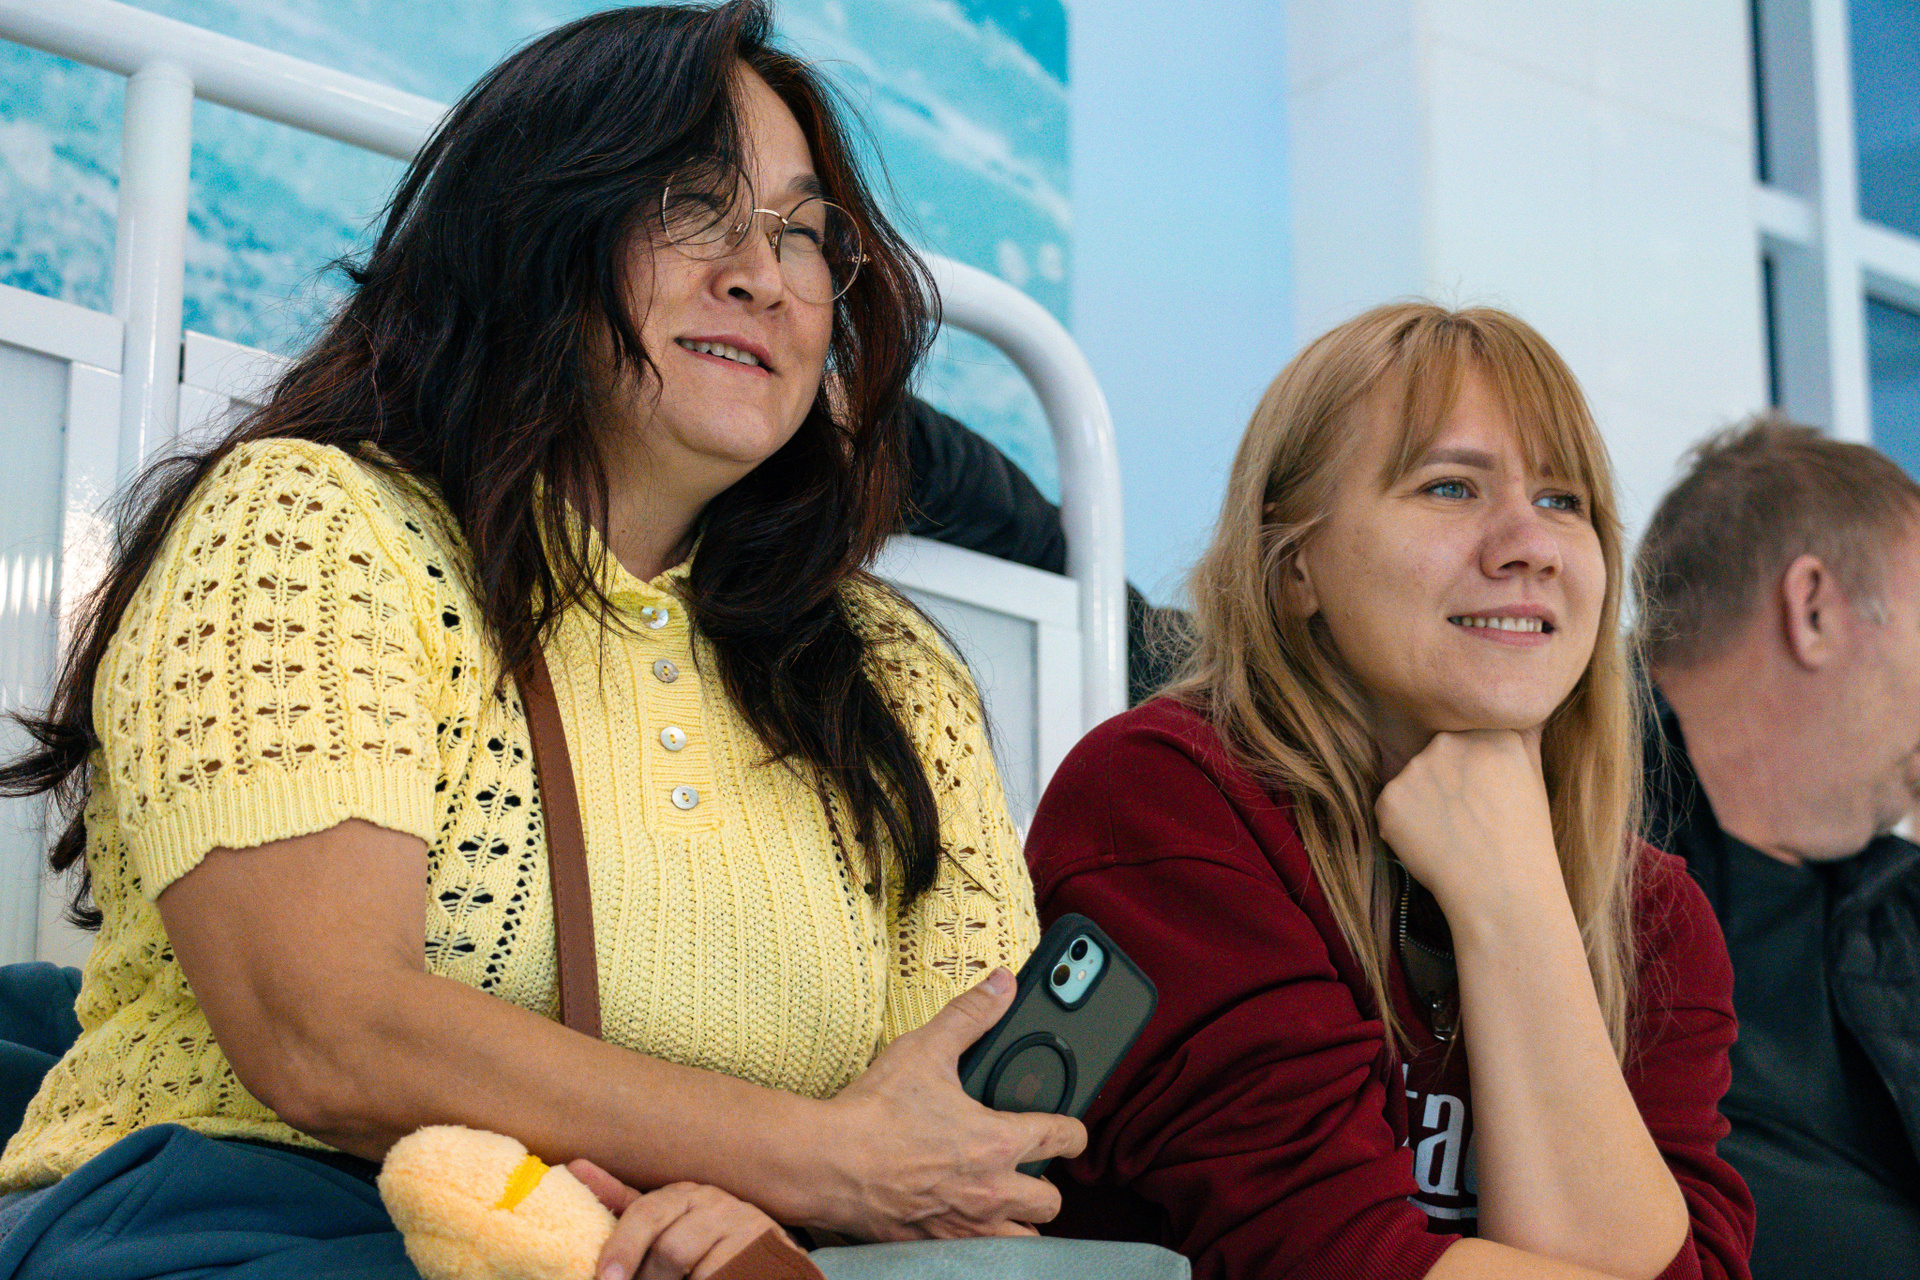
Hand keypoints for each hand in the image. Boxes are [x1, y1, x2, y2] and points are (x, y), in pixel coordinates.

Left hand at [569, 1161, 806, 1279]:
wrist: (770, 1257)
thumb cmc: (706, 1242)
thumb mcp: (667, 1223)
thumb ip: (626, 1207)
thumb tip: (573, 1167)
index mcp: (682, 1195)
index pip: (644, 1213)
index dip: (622, 1248)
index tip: (606, 1278)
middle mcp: (712, 1203)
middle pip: (669, 1248)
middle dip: (645, 1277)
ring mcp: (741, 1226)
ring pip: (692, 1267)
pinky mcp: (764, 1250)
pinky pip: (720, 1273)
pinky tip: (708, 1279)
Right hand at [809, 968, 1085, 1239]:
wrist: (826, 1164)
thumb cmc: (876, 1111)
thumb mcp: (925, 1050)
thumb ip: (970, 1015)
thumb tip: (1002, 984)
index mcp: (998, 1141)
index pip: (1063, 1138)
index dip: (1074, 1132)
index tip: (1071, 1132)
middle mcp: (992, 1190)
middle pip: (1050, 1201)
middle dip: (1047, 1185)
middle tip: (1031, 1169)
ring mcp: (966, 1224)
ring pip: (1023, 1237)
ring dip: (1021, 1219)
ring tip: (1005, 1199)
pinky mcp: (937, 1244)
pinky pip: (982, 1255)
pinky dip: (983, 1241)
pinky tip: (966, 1220)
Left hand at [1374, 729, 1561, 927]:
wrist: (1502, 892)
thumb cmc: (1525, 840)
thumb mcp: (1535, 777)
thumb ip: (1522, 736)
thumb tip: (1524, 710)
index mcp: (1489, 732)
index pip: (1464, 735)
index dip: (1470, 769)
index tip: (1482, 794)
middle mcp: (1449, 742)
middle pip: (1434, 755)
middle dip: (1443, 781)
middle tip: (1466, 818)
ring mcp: (1416, 769)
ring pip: (1411, 781)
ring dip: (1422, 802)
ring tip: (1452, 834)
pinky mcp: (1390, 798)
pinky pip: (1390, 806)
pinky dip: (1402, 825)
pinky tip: (1431, 845)